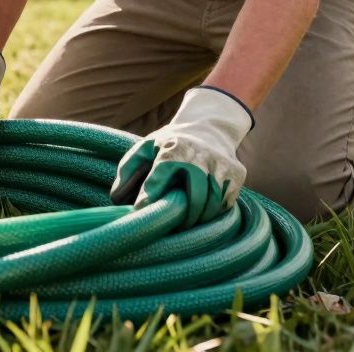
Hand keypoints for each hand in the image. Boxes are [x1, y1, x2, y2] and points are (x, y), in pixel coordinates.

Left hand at [109, 86, 253, 227]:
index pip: (159, 177)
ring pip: (213, 203)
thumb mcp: (145, 148)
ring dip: (199, 219)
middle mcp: (199, 157)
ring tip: (186, 225)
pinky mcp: (237, 173)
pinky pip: (226, 202)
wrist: (208, 126)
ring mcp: (221, 165)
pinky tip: (202, 212)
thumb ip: (127, 171)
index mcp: (173, 149)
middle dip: (183, 218)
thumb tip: (116, 200)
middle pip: (195, 197)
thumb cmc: (170, 143)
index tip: (141, 212)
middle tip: (172, 229)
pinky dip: (214, 211)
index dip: (150, 197)